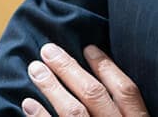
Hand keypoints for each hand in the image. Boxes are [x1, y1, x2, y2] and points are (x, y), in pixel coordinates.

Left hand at [22, 43, 148, 115]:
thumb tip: (106, 72)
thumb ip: (128, 109)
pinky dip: (40, 116)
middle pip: (94, 94)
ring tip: (35, 68)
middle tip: (49, 49)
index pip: (125, 89)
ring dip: (52, 86)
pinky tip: (28, 102)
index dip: (107, 66)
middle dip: (69, 68)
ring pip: (73, 111)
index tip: (89, 47)